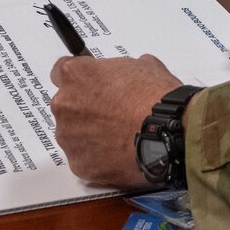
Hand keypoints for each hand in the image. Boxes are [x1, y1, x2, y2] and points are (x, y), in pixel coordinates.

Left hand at [50, 52, 182, 187]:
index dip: (78, 79)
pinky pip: (84, 158)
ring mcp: (69, 138)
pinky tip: (119, 153)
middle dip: (84, 108)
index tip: (89, 83)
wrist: (168, 132)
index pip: (60, 71)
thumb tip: (127, 76)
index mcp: (76, 76)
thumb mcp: (144, 65)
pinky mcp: (79, 164)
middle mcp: (65, 105)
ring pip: (73, 134)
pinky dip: (98, 157)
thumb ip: (122, 69)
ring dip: (89, 134)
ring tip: (119, 135)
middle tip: (112, 112)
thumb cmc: (156, 97)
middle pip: (66, 105)